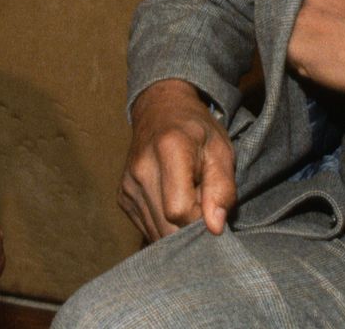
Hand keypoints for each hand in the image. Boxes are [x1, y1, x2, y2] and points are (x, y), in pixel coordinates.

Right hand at [119, 79, 234, 242]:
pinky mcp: (122, 197)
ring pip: (155, 233)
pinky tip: (171, 202)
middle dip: (189, 228)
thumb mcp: (221, 151)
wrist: (160, 112)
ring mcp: (127, 184)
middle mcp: (141, 169)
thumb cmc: (196, 132)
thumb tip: (215, 228)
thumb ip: (222, 188)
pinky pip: (146, 228)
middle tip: (202, 205)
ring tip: (187, 201)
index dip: (200, 218)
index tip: (210, 204)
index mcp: (168, 150)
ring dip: (177, 228)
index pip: (179, 209)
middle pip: (166, 227)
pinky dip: (164, 225)